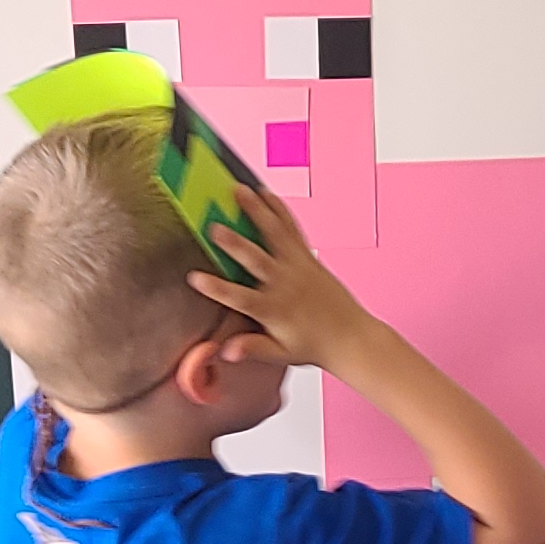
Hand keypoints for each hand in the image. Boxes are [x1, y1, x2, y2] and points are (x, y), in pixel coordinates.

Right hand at [190, 176, 375, 375]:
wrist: (350, 337)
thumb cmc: (314, 346)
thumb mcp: (280, 353)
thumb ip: (252, 348)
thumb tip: (226, 351)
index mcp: (273, 310)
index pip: (239, 298)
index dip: (215, 288)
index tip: (194, 278)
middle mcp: (285, 283)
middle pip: (255, 259)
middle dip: (234, 243)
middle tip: (214, 227)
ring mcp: (297, 265)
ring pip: (274, 233)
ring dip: (256, 210)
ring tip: (239, 190)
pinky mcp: (307, 255)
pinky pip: (291, 228)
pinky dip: (278, 208)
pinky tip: (265, 193)